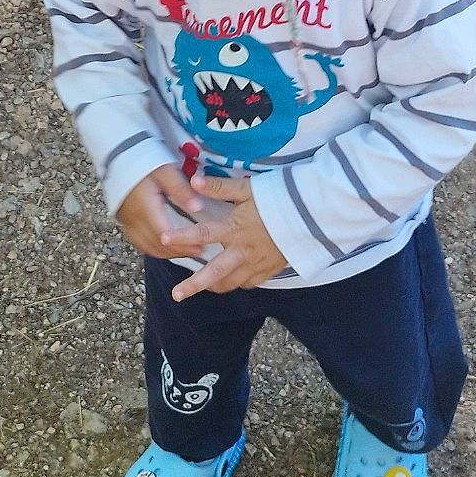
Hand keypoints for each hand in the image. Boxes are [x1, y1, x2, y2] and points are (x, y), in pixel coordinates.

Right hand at [115, 164, 207, 258]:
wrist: (117, 153)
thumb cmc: (143, 159)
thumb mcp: (165, 170)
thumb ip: (180, 190)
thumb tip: (198, 207)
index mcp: (145, 206)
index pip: (164, 234)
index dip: (182, 244)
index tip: (199, 247)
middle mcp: (133, 218)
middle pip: (156, 245)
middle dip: (177, 251)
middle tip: (197, 251)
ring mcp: (126, 220)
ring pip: (146, 246)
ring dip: (166, 253)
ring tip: (185, 251)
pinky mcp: (123, 220)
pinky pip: (138, 241)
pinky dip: (152, 248)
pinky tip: (165, 246)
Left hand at [158, 174, 286, 298]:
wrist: (312, 214)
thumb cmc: (279, 198)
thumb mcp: (248, 189)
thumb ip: (220, 187)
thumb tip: (194, 181)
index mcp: (235, 229)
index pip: (203, 234)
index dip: (182, 236)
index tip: (163, 239)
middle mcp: (244, 250)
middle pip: (215, 273)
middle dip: (194, 285)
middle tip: (177, 295)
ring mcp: (258, 263)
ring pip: (232, 282)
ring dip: (215, 286)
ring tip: (203, 288)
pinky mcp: (270, 269)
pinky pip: (250, 282)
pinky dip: (239, 282)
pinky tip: (233, 279)